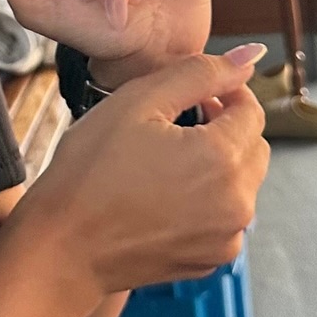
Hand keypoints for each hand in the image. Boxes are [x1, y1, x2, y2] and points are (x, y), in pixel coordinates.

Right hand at [14, 51, 268, 304]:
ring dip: (219, 164)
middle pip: (254, 147)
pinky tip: (165, 194)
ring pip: (243, 182)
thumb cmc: (89, 172)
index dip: (227, 91)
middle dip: (227, 127)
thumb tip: (249, 57)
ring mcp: (227, 236)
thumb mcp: (137, 102)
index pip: (251, 109)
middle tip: (181, 121)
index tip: (198, 92)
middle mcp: (237, 201)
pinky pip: (227, 217)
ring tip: (168, 160)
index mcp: (222, 157)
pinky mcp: (212, 259)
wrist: (63, 248)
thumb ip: (199, 74)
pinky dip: (208, 200)